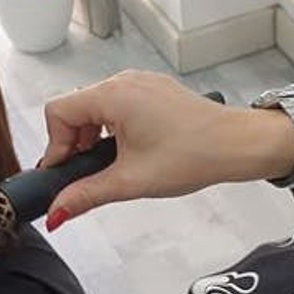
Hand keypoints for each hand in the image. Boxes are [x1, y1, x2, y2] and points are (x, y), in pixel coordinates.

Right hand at [39, 70, 293, 225]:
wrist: (237, 145)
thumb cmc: (192, 155)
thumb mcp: (131, 181)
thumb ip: (86, 195)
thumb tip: (56, 212)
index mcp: (113, 95)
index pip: (58, 112)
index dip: (55, 146)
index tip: (66, 174)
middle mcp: (124, 81)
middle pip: (75, 108)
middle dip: (74, 144)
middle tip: (87, 175)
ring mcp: (140, 83)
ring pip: (96, 107)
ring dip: (93, 137)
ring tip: (111, 166)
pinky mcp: (154, 90)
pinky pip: (118, 105)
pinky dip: (113, 128)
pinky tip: (128, 152)